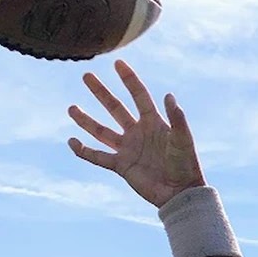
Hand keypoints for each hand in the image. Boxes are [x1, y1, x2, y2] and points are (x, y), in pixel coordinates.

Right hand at [67, 60, 204, 207]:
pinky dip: (85, 151)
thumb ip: (177, 118)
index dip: (129, 79)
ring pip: (102, 131)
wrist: (180, 193)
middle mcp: (138, 133)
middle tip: (87, 76)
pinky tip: (71, 142)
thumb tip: (169, 95)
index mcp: (153, 123)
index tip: (117, 63)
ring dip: (87, 120)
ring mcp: (128, 149)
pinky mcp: (121, 167)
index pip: (139, 96)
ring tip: (71, 108)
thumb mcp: (183, 139)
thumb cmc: (185, 164)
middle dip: (101, 92)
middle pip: (115, 108)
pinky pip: (98, 157)